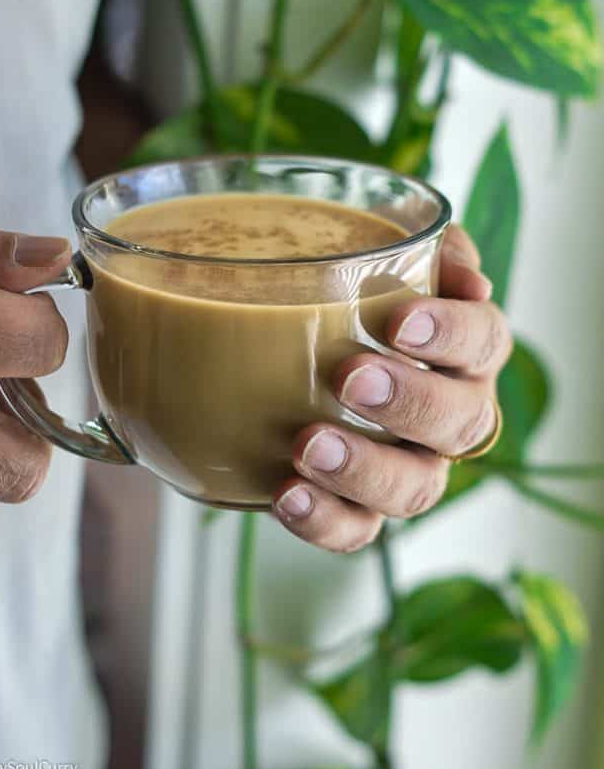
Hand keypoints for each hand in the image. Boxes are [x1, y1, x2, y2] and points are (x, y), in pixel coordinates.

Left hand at [272, 226, 511, 551]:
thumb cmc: (346, 292)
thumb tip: (446, 253)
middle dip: (410, 401)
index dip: (453, 333)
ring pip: (416, 488)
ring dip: (365, 468)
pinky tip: (286, 493)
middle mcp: (451, 412)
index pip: (485, 340)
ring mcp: (409, 465)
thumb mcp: (370, 249)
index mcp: (463, 348)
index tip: (400, 321)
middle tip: (351, 377)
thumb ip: (407, 239)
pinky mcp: (359, 505)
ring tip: (308, 445)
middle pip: (462, 421)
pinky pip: (358, 530)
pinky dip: (325, 518)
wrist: (283, 344)